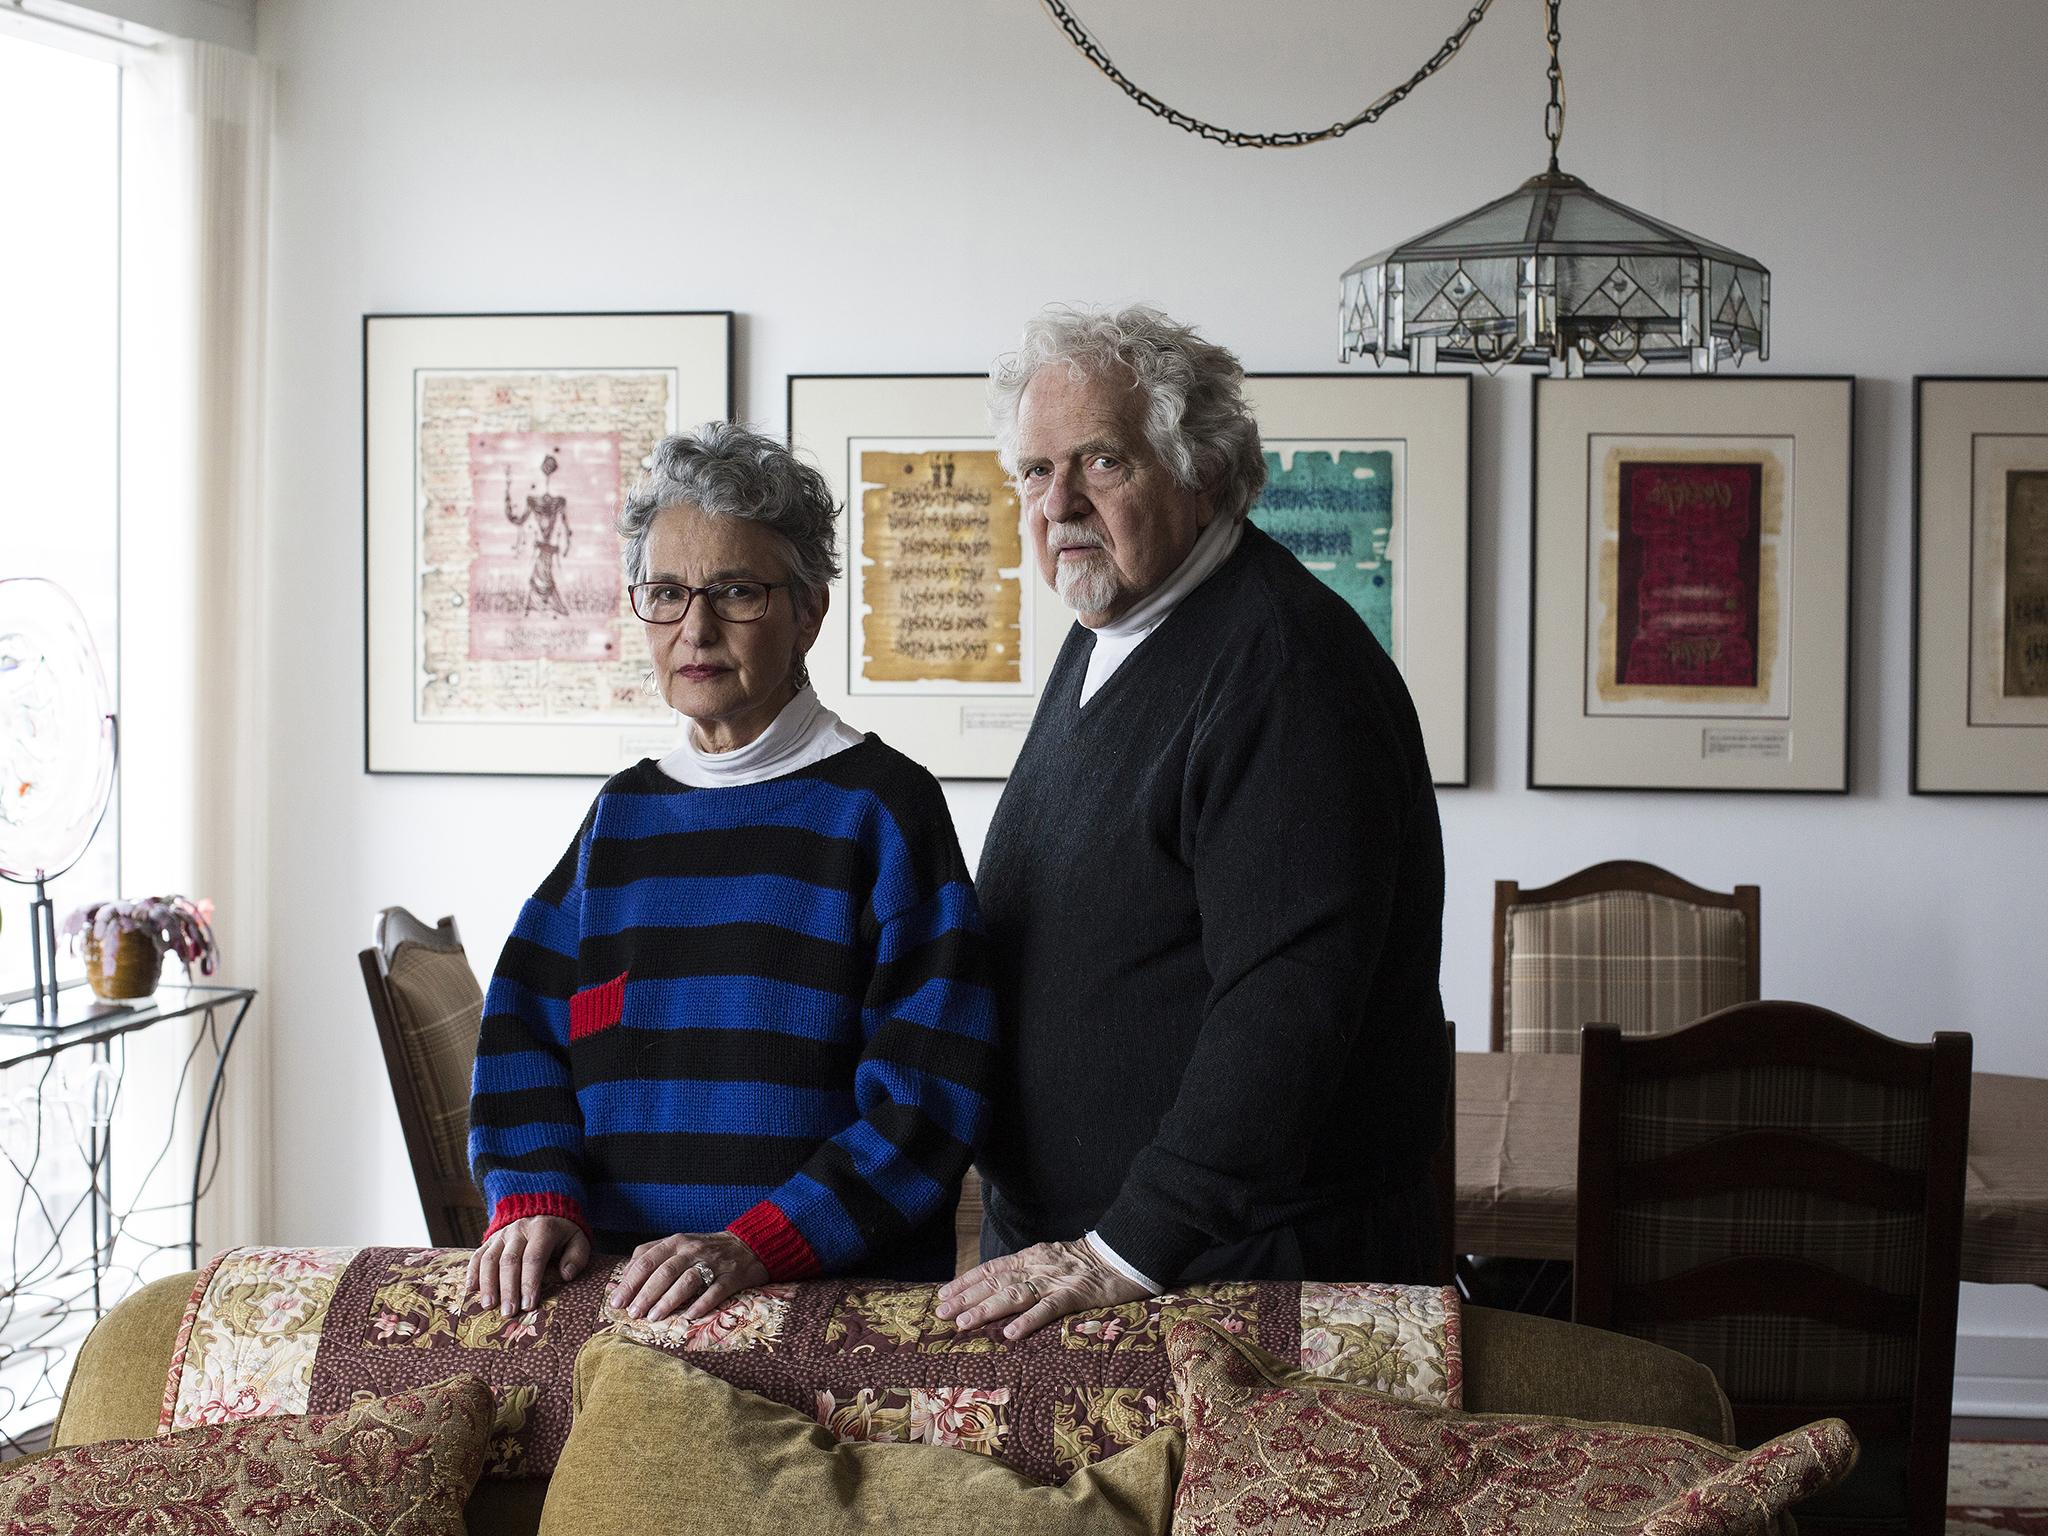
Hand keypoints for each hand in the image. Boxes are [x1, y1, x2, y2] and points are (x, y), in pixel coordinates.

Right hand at [461, 1215, 591, 1316]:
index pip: (534, 1258)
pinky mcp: (490, 1239)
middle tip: (508, 1313)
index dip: (530, 1282)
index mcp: (543, 1230)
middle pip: (510, 1261)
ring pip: (490, 1259)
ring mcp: (502, 1234)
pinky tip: (471, 1289)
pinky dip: (473, 1272)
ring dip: (488, 1284)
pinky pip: (478, 1254)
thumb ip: (577, 1257)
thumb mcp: (578, 1240)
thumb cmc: (562, 1235)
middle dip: (508, 1289)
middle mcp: (519, 1230)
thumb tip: (566, 1276)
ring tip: (489, 1306)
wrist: (543, 1210)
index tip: (529, 1306)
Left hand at [606, 1231, 768, 1323]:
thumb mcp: (675, 1247)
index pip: (646, 1260)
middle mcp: (692, 1250)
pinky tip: (689, 1317)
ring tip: (654, 1317)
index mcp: (675, 1242)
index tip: (617, 1302)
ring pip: (687, 1281)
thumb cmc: (703, 1251)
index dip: (630, 1282)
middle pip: (664, 1272)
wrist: (747, 1245)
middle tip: (633, 1314)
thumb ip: (648, 1259)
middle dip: (646, 1294)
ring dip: (668, 1300)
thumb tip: (619, 1283)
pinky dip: (702, 1304)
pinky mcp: (732, 1275)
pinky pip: (716, 1290)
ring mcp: (713, 1262)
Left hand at [935, 1237, 1149, 1341]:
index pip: (991, 1269)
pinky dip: (1028, 1320)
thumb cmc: (1089, 1263)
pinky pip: (1048, 1308)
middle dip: (966, 1297)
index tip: (943, 1295)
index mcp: (1032, 1257)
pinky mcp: (1076, 1294)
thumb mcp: (1053, 1261)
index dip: (966, 1281)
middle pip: (996, 1282)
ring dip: (987, 1309)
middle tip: (942, 1313)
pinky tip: (1011, 1334)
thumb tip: (1001, 1288)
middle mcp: (1038, 1265)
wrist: (1125, 1255)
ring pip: (1015, 1294)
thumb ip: (1030, 1272)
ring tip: (964, 1324)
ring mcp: (1056, 1280)